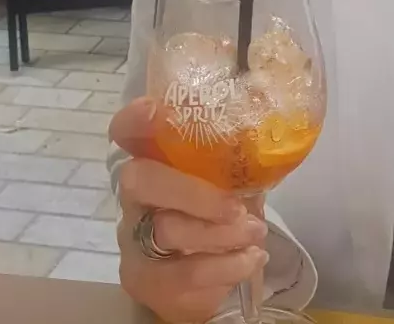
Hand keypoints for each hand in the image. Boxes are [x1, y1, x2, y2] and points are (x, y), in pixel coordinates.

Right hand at [111, 97, 268, 322]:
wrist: (199, 281)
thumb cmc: (215, 215)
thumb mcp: (225, 181)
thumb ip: (234, 158)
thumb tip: (268, 132)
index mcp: (150, 160)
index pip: (125, 131)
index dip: (134, 120)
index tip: (153, 111)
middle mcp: (133, 196)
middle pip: (139, 180)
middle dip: (191, 191)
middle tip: (235, 207)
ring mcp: (132, 239)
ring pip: (166, 230)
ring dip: (220, 234)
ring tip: (255, 232)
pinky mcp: (143, 279)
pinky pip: (182, 275)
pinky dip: (225, 267)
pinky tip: (251, 259)